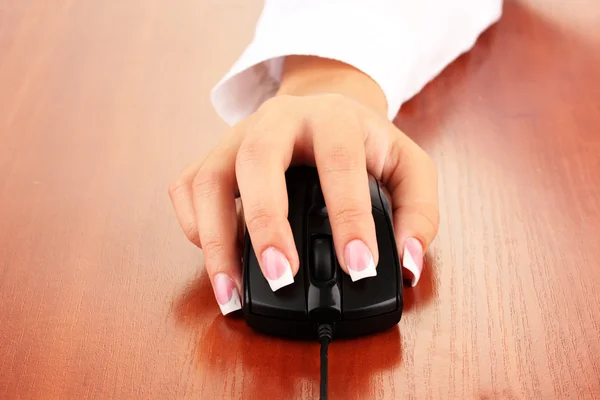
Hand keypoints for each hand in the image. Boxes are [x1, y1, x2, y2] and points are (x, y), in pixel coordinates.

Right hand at [169, 56, 438, 314]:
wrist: (323, 104)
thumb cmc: (365, 142)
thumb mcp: (408, 168)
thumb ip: (418, 215)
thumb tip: (407, 266)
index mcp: (333, 118)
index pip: (340, 162)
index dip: (348, 217)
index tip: (358, 267)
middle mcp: (278, 120)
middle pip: (257, 160)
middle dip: (266, 223)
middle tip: (282, 277)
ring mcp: (238, 136)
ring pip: (208, 179)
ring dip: (216, 241)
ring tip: (231, 293)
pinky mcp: (212, 155)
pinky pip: (187, 188)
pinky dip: (194, 227)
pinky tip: (215, 257)